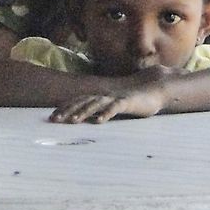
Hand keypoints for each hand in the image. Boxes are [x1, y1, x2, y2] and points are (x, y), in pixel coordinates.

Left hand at [49, 88, 165, 123]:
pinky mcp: (128, 102)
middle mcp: (106, 95)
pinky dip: (106, 113)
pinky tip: (99, 121)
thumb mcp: (117, 104)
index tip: (52, 116)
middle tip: (54, 120)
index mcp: (102, 96)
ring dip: (83, 112)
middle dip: (68, 110)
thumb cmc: (137, 99)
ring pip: (96, 104)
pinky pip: (115, 108)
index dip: (66, 107)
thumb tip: (92, 119)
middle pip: (83, 101)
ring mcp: (117, 97)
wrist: (157, 88)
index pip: (80, 100)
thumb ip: (105, 109)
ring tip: (72, 121)